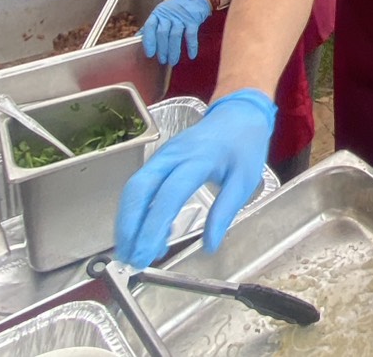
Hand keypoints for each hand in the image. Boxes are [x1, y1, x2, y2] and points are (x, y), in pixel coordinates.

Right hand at [115, 88, 274, 267]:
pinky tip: (146, 233)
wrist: (239, 113)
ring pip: (134, 187)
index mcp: (198, 159)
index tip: (145, 255)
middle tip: (131, 260)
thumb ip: (225, 211)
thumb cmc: (244, 147)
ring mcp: (163, 154)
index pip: (169, 195)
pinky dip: (135, 210)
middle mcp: (173, 154)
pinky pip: (140, 184)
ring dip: (128, 221)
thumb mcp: (244, 180)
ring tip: (134, 253)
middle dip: (129, 226)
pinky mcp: (159, 158)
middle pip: (139, 189)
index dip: (153, 226)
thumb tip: (210, 245)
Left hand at [140, 0, 212, 65]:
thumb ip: (150, 26)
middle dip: (162, 48)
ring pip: (175, 35)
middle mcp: (168, 15)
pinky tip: (191, 55)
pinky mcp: (193, 19)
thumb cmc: (175, 8)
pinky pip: (191, 34)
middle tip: (162, 60)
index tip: (149, 54)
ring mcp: (181, 17)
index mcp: (158, 14)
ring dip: (174, 50)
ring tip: (173, 61)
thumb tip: (137, 38)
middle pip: (163, 33)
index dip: (148, 40)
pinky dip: (191, 46)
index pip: (150, 26)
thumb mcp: (160, 14)